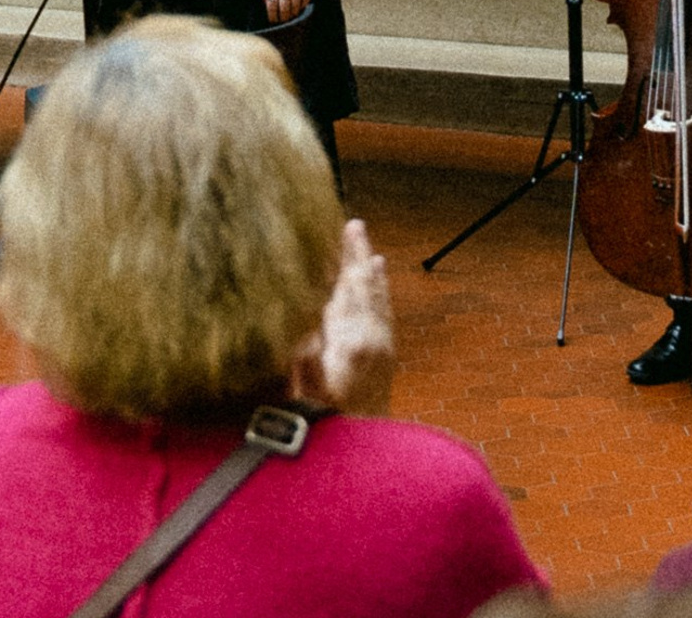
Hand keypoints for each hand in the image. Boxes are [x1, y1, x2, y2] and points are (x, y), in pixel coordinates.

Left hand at [260, 0, 310, 24]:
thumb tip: (267, 2)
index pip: (272, 7)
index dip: (273, 16)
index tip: (273, 20)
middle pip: (285, 8)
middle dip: (283, 17)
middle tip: (283, 20)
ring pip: (296, 5)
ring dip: (294, 12)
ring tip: (292, 16)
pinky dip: (304, 3)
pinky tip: (301, 6)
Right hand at [290, 220, 393, 416]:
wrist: (363, 466)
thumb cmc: (326, 427)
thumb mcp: (308, 394)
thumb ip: (307, 363)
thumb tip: (305, 332)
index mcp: (355, 341)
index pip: (351, 288)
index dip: (347, 259)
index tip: (345, 229)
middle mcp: (375, 341)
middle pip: (368, 288)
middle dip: (361, 257)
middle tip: (356, 225)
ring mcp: (384, 352)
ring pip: (379, 302)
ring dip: (373, 276)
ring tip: (372, 253)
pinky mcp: (386, 364)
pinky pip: (384, 318)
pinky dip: (381, 299)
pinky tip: (379, 293)